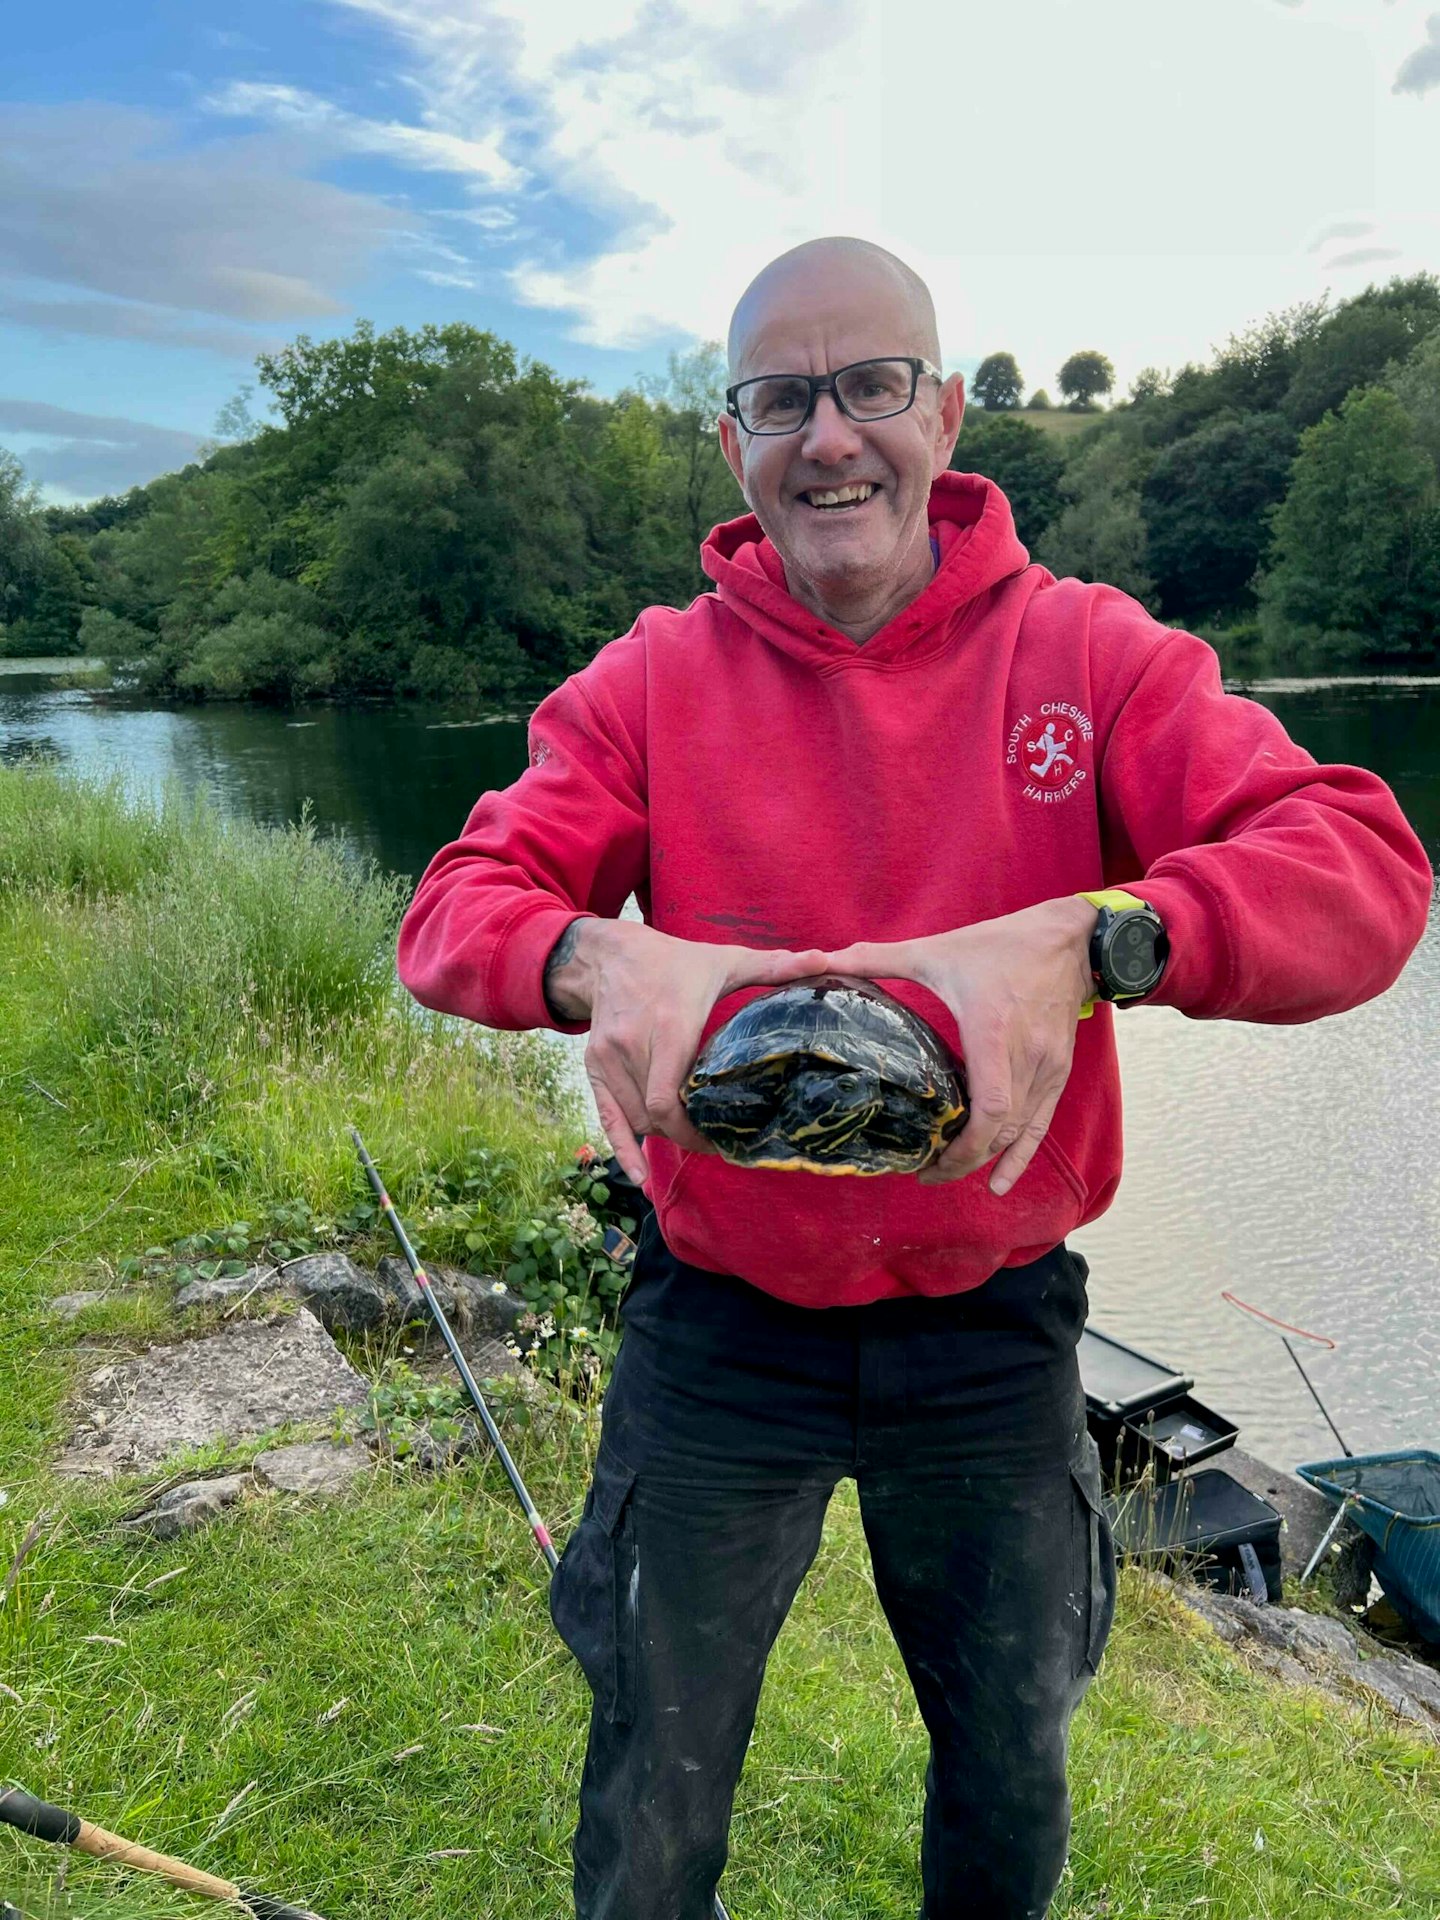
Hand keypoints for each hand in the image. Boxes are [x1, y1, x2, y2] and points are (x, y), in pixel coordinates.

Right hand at [547, 920, 829, 1184]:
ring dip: (662, 1135)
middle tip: (715, 1143)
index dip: (693, 1131)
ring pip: (635, 1118)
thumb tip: (822, 960)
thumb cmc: (676, 961)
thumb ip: (773, 966)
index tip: (722, 1139)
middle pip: (655, 1116)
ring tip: (691, 1137)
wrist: (612, 954)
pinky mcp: (594, 1064)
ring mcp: (609, 1057)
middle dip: (684, 1135)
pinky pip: (607, 1116)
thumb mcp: (725, 960)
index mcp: (669, 1025)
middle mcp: (633, 1044)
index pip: (669, 1099)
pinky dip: (622, 1148)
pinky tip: (637, 1176)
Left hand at [823, 898, 1096, 1193]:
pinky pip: (1041, 1124)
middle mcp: (1024, 1058)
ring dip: (984, 1158)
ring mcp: (1046, 1068)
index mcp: (992, 1032)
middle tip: (924, 1173)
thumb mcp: (939, 949)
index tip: (928, 1163)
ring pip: (1019, 1132)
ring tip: (946, 1171)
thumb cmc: (1002, 945)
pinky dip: (1020, 1156)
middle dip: (962, 1160)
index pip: (990, 1109)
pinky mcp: (1058, 1071)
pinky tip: (1000, 1183)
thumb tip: (826, 959)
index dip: (962, 1146)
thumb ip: (880, 957)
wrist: (1070, 941)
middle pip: (1000, 1131)